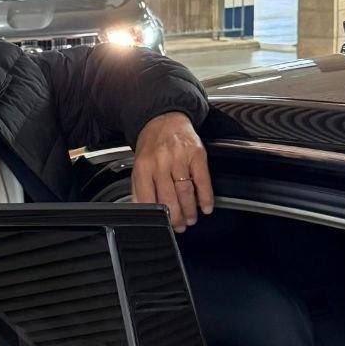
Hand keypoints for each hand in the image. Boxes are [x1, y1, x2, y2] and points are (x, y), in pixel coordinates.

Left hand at [131, 112, 213, 232]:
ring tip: (191, 219)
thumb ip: (139, 187)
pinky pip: (203, 180)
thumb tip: (142, 209)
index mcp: (143, 167)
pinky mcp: (196, 154)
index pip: (148, 198)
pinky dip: (205, 196)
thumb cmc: (151, 145)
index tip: (163, 226)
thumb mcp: (138, 164)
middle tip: (180, 226)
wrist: (163, 119)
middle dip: (176, 218)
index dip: (157, 216)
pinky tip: (206, 207)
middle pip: (169, 198)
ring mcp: (179, 158)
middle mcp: (161, 163)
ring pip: (186, 191)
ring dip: (190, 210)